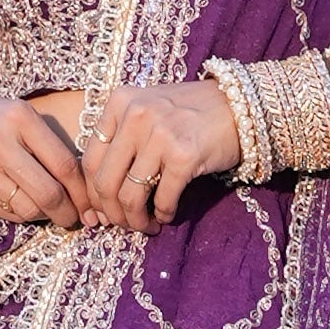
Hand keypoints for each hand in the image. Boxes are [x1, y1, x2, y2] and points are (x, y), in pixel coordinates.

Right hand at [0, 93, 94, 228]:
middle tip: (75, 217)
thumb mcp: (21, 116)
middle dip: (68, 212)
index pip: (64, 164)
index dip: (82, 191)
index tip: (90, 203)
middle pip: (48, 193)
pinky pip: (7, 214)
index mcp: (20, 118)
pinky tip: (25, 205)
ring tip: (49, 210)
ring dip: (45, 216)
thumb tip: (83, 187)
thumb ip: (49, 143)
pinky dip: (23, 214)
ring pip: (28, 208)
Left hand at [79, 75, 243, 230]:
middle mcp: (136, 115)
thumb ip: (122, 141)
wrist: (239, 105)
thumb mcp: (147, 110)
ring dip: (136, 220)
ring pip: (131, 196)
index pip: (89, 161)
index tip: (102, 212)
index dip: (92, 195)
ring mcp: (160, 135)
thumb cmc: (190, 112)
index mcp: (120, 102)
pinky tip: (167, 216)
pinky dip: (163, 214)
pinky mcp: (185, 156)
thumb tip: (100, 198)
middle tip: (123, 225)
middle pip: (105, 182)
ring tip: (146, 226)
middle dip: (112, 213)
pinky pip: (163, 199)